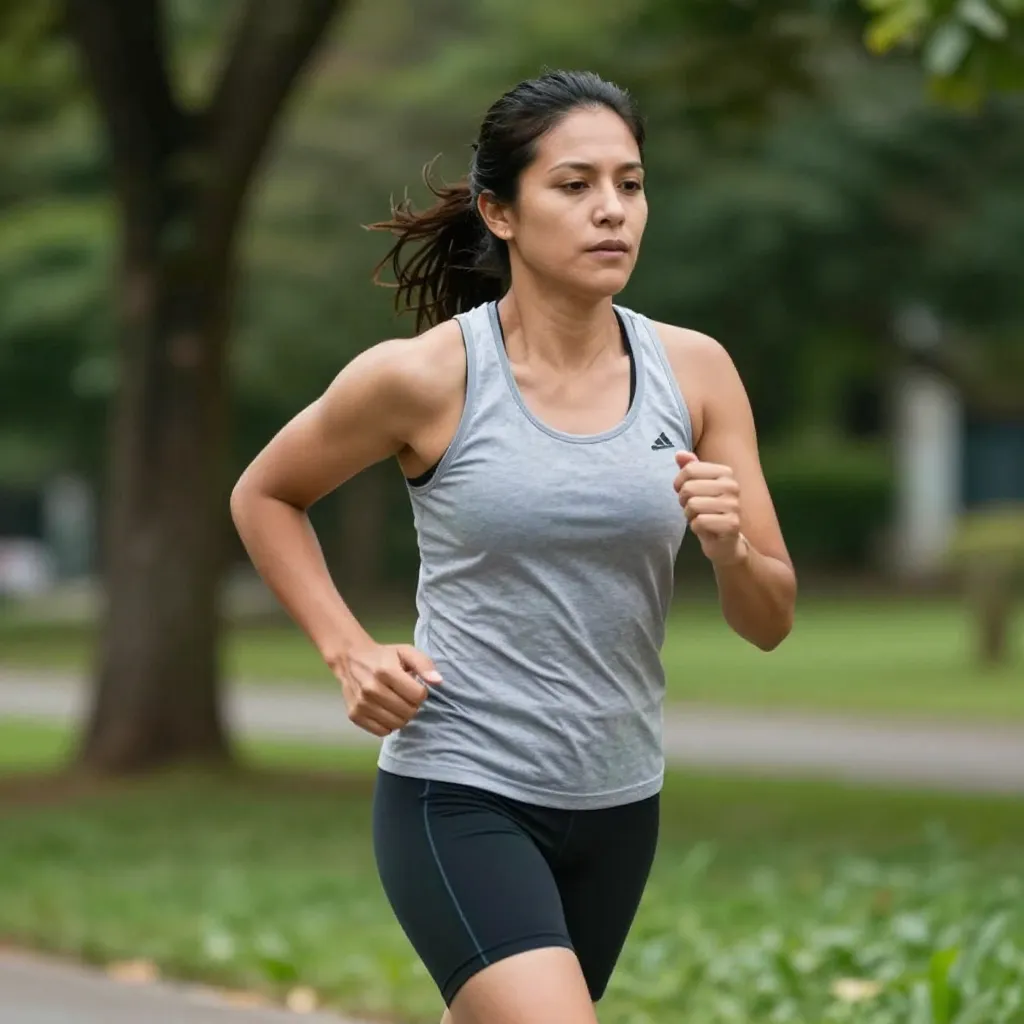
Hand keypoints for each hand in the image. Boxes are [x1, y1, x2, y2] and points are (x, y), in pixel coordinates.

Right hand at [330, 642, 441, 736]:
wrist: (350, 658)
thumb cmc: (383, 656)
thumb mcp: (406, 652)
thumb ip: (424, 665)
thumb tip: (438, 681)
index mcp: (386, 671)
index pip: (417, 696)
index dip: (421, 693)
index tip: (415, 687)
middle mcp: (371, 689)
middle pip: (408, 712)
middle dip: (413, 706)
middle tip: (406, 696)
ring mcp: (361, 704)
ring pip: (396, 724)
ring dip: (402, 716)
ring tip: (397, 703)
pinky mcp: (354, 715)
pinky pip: (381, 732)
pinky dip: (388, 725)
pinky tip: (386, 711)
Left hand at [674, 451, 749, 566]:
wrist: (725, 541)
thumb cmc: (708, 511)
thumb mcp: (697, 487)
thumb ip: (689, 468)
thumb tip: (679, 453)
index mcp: (725, 472)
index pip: (689, 469)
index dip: (679, 484)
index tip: (686, 493)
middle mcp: (733, 486)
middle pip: (689, 488)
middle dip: (684, 502)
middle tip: (694, 509)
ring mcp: (734, 505)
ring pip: (693, 505)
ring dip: (690, 515)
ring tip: (700, 518)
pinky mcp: (732, 524)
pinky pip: (699, 522)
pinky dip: (696, 527)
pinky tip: (706, 529)